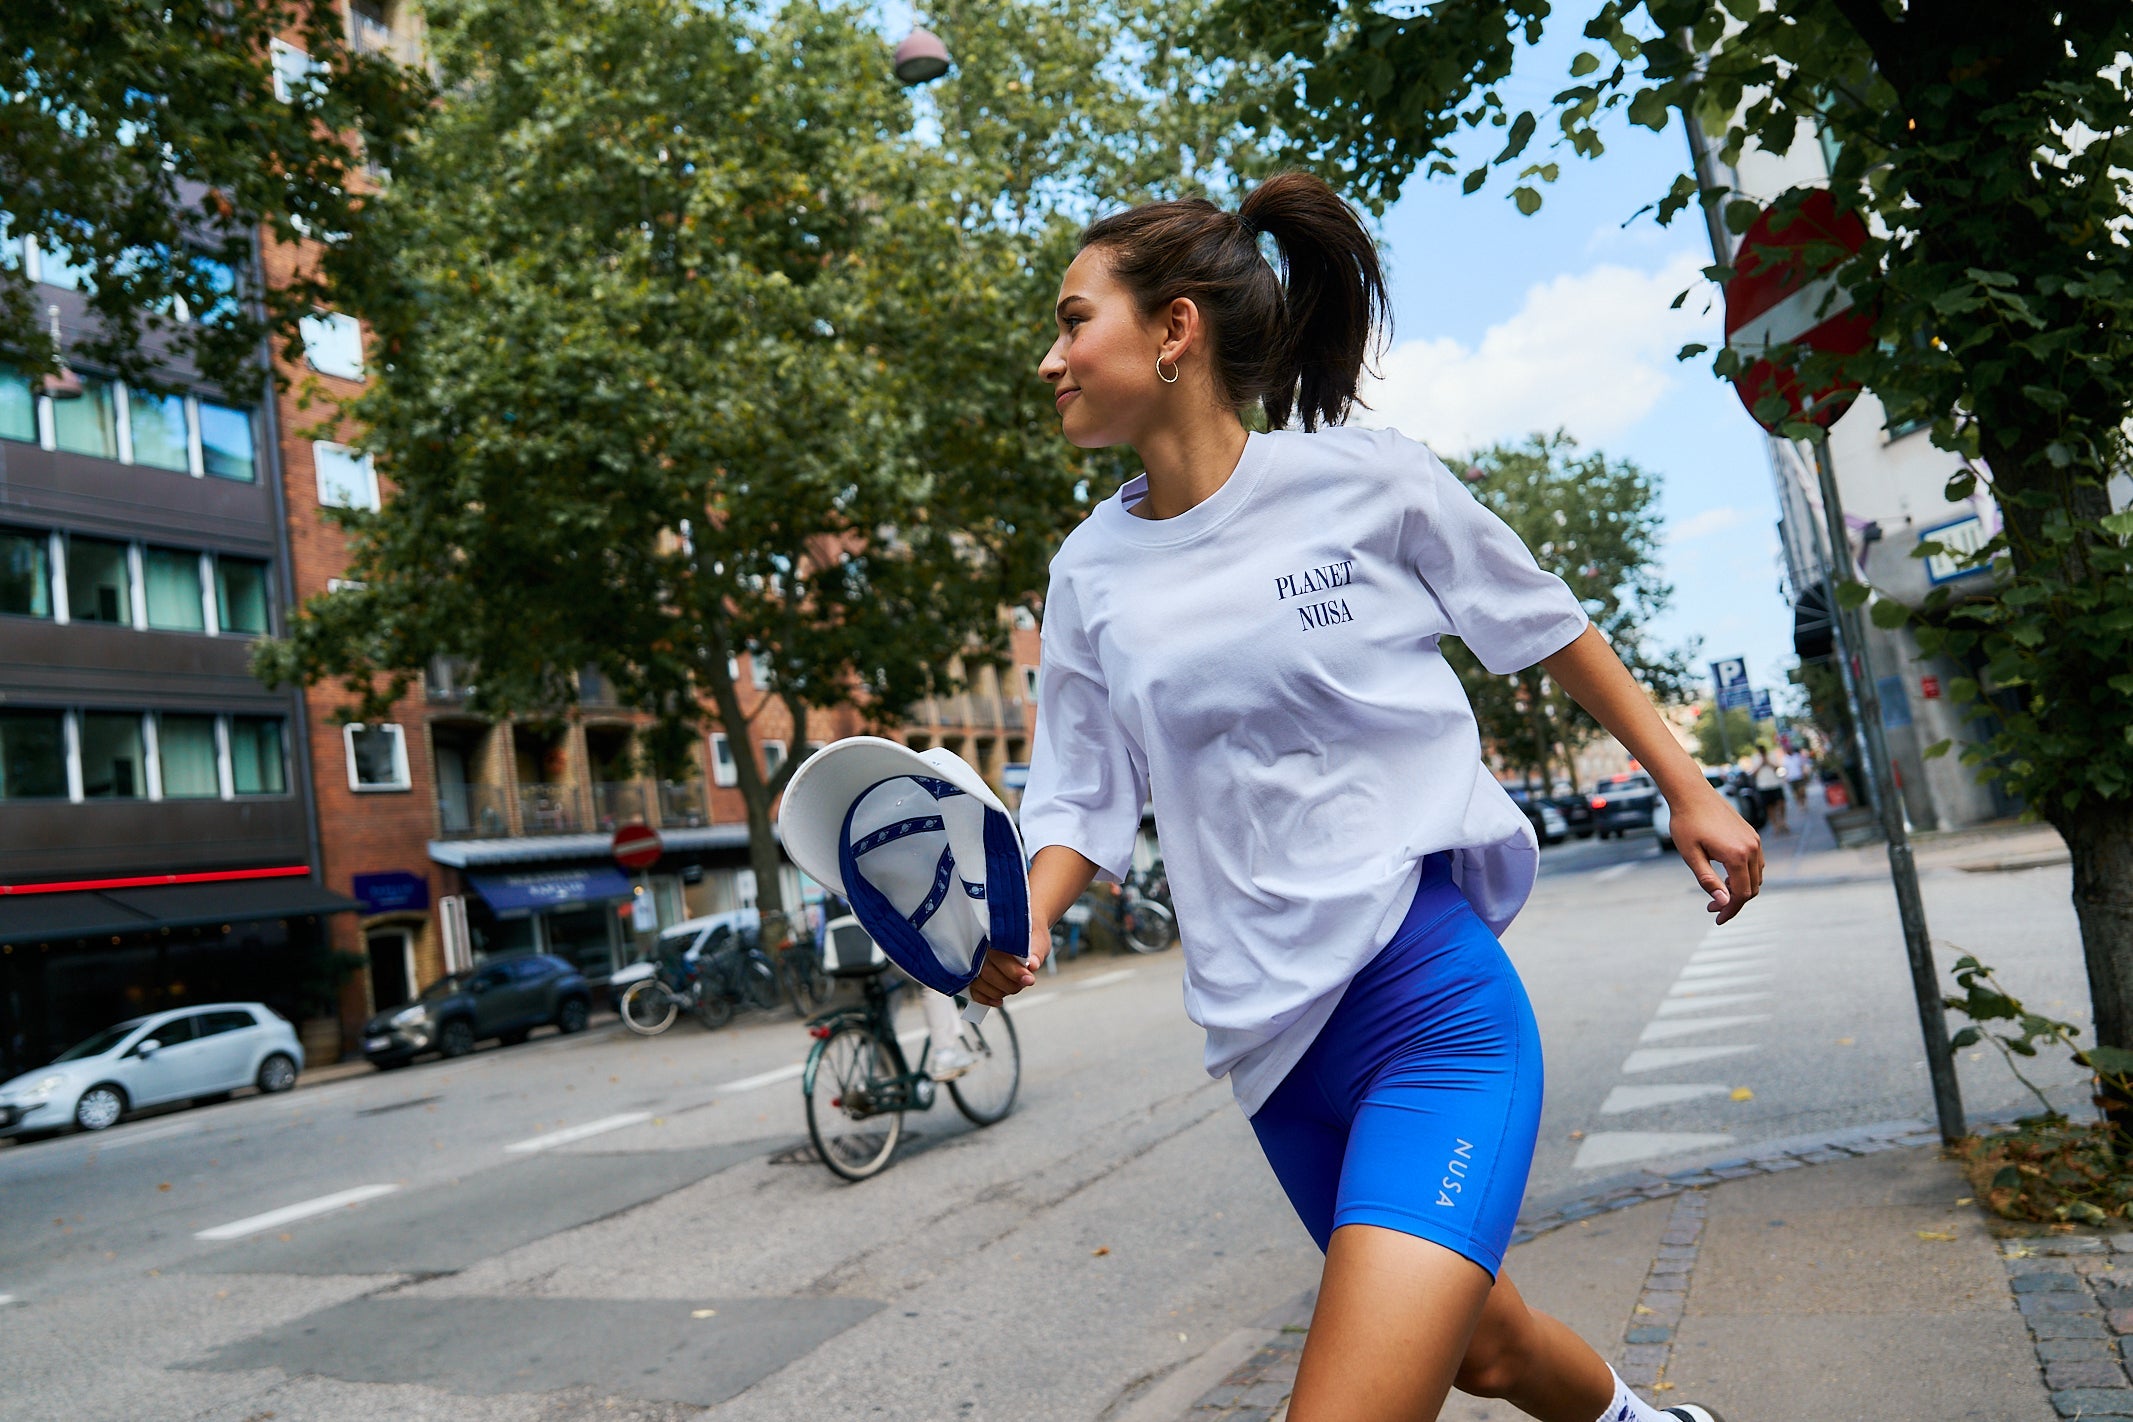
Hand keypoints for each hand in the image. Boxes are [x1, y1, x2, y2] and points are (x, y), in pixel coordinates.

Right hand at [968, 922, 1048, 1006]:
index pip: (998, 957)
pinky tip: (998, 1000)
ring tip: (1014, 986)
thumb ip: (1036, 951)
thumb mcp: (1038, 938)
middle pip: (987, 973)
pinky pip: (973, 990)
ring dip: (999, 992)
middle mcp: (979, 946)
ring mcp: (973, 960)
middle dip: (1009, 984)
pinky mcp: (973, 973)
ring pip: (979, 983)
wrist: (1022, 927)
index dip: (1014, 972)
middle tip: (1025, 982)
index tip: (1028, 979)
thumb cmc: (1029, 933)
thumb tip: (1033, 965)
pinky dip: (985, 998)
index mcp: (993, 935)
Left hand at [1667, 784, 1763, 923]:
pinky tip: (1726, 876)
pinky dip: (1745, 875)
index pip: (1741, 894)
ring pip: (1756, 876)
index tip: (1717, 919)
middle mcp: (1752, 848)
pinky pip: (1756, 863)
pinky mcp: (1751, 835)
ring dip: (1741, 889)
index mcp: (1737, 855)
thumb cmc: (1686, 823)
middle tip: (1712, 908)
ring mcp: (1754, 840)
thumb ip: (1708, 880)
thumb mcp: (1691, 855)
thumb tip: (1723, 903)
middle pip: (1752, 888)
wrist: (1691, 793)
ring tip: (1718, 891)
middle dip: (1734, 902)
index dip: (1730, 910)